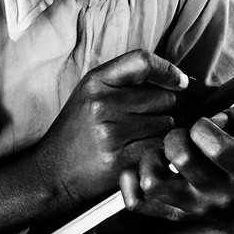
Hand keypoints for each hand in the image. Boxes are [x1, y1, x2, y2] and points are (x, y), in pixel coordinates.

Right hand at [32, 51, 188, 208]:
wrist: (53, 172)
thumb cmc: (79, 130)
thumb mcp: (91, 93)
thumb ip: (127, 80)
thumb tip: (180, 79)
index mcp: (95, 82)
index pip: (143, 61)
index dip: (168, 70)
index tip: (180, 83)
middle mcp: (102, 104)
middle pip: (163, 96)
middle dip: (165, 109)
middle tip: (150, 121)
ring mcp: (111, 132)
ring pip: (167, 124)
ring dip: (165, 132)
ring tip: (143, 138)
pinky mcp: (120, 160)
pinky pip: (160, 148)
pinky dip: (162, 151)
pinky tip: (148, 153)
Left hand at [118, 103, 233, 221]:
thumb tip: (217, 118)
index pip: (216, 147)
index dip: (204, 126)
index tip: (206, 124)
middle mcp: (220, 196)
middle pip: (181, 159)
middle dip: (176, 137)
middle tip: (183, 136)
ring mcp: (195, 209)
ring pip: (153, 183)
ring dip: (152, 158)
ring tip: (164, 153)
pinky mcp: (173, 215)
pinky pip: (137, 202)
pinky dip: (132, 181)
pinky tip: (146, 164)